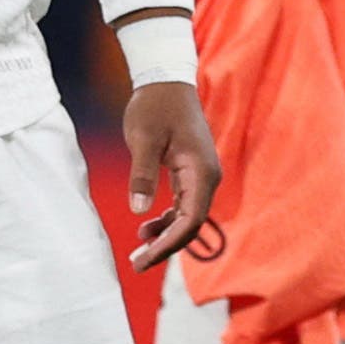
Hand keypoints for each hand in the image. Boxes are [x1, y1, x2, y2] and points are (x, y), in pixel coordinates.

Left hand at [122, 80, 220, 270]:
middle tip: (137, 263)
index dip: (170, 243)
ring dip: (166, 236)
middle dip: (166, 247)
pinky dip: (167, 220)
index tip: (145, 258)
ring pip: (188, 216)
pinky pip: (183, 205)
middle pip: (191, 223)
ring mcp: (200, 174)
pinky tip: (147, 228)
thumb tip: (138, 211)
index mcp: (201, 169)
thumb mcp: (143, 139)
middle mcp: (207, 176)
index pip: (191, 219)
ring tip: (139, 251)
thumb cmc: (155, 106)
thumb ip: (142, 174)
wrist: (166, 80)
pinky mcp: (191, 171)